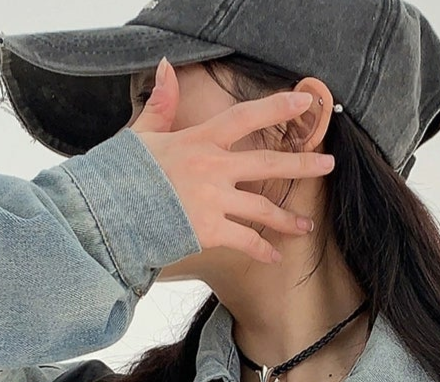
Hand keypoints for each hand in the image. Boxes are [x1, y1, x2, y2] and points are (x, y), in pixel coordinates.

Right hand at [127, 57, 335, 265]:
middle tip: (328, 163)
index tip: (305, 103)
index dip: (277, 108)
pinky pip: (246, 241)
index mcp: (199, 141)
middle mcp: (213, 169)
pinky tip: (275, 256)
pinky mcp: (210, 231)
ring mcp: (214, 201)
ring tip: (307, 225)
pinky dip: (262, 250)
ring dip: (289, 218)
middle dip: (302, 163)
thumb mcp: (141, 136)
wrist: (111, 214)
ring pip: (263, 208)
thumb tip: (165, 67)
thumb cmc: (122, 177)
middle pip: (267, 162)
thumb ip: (160, 104)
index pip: (245, 117)